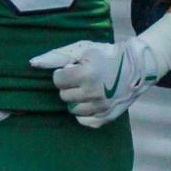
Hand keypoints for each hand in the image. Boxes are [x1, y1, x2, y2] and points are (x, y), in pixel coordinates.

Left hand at [32, 31, 167, 127]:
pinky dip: (85, 112)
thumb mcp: (82, 49)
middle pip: (64, 96)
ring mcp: (101, 108)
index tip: (74, 69)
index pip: (58, 80)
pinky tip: (92, 100)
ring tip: (89, 88)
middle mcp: (94, 93)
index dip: (64, 73)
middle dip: (70, 86)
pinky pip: (84, 121)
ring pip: (72, 109)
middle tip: (83, 78)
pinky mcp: (107, 117)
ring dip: (77, 99)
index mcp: (86, 74)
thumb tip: (33, 63)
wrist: (136, 67)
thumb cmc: (105, 55)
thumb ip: (57, 56)